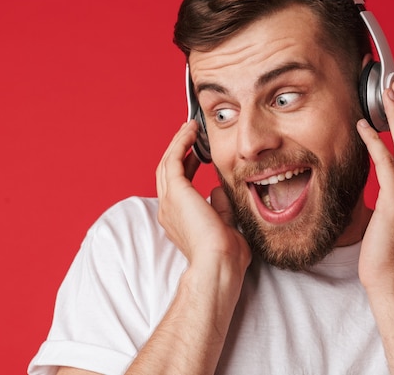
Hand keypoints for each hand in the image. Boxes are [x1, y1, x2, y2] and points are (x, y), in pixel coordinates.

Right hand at [156, 120, 250, 271]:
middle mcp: (169, 209)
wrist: (219, 264)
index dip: (186, 166)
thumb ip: (220, 207)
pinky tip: (190, 133)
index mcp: (178, 219)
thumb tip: (219, 190)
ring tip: (190, 128)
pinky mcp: (176, 192)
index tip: (197, 154)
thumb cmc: (225, 255)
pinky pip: (173, 160)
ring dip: (178, 143)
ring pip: (167, 163)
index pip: (178, 185)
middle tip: (190, 134)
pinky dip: (180, 144)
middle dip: (179, 150)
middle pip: (168, 171)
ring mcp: (169, 201)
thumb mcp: (225, 225)